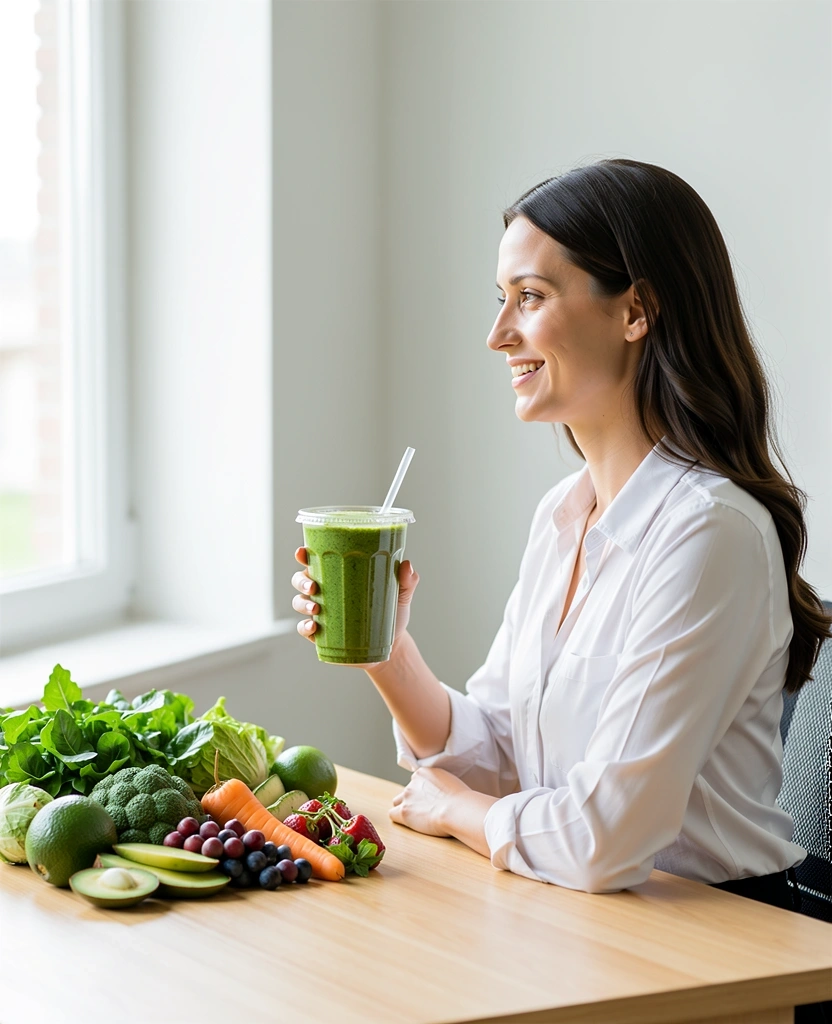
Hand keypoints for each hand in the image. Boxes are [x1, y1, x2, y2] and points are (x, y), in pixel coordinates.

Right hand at [291, 548, 419, 666]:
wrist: (392, 646)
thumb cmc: (392, 613)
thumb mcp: (400, 595)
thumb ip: (407, 580)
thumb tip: (407, 566)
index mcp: (339, 575)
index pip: (316, 560)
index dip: (304, 555)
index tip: (302, 552)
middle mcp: (326, 592)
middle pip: (301, 579)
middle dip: (301, 581)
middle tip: (313, 586)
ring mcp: (321, 614)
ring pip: (299, 602)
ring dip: (302, 604)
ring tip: (316, 610)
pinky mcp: (321, 635)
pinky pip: (304, 629)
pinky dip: (304, 627)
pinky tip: (313, 627)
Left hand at [388, 767, 472, 836]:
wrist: (458, 809)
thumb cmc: (462, 800)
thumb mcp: (451, 783)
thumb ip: (441, 784)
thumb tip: (442, 793)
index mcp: (424, 773)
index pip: (417, 781)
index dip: (423, 792)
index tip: (430, 800)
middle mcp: (413, 782)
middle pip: (407, 792)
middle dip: (413, 800)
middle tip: (425, 810)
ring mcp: (407, 796)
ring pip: (397, 802)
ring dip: (405, 808)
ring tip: (417, 818)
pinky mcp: (404, 812)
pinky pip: (392, 814)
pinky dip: (399, 819)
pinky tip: (410, 824)